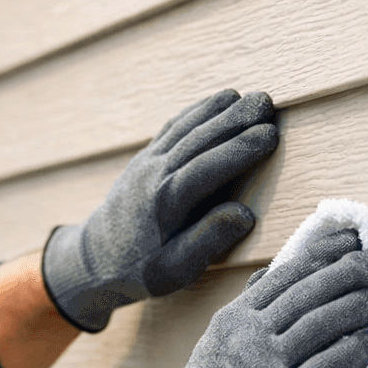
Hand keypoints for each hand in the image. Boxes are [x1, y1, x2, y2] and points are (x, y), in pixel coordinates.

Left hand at [41, 89, 278, 331]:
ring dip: (220, 109)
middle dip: (237, 119)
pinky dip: (198, 111)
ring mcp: (148, 161)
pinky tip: (220, 102)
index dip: (241, 149)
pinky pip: (174, 126)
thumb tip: (244, 214)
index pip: (209, 167)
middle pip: (201, 138)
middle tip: (268, 102)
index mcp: (167, 202)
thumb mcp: (175, 270)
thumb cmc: (141, 269)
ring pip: (188, 126)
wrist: (96, 257)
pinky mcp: (145, 156)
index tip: (271, 135)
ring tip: (252, 97)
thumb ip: (208, 241)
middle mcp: (156, 174)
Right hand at [107, 229, 367, 367]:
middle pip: (308, 292)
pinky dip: (354, 351)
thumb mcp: (218, 339)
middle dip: (346, 272)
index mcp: (236, 316)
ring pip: (321, 323)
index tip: (348, 241)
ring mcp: (268, 365)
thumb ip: (247, 307)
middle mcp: (250, 335)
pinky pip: (328, 366)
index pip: (286, 273)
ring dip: (355, 307)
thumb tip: (270, 273)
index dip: (323, 253)